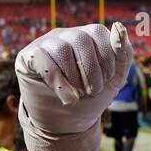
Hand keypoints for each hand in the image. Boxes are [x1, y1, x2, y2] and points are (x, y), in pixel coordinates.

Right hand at [15, 22, 131, 135]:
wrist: (66, 123)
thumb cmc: (91, 97)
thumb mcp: (114, 78)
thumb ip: (123, 53)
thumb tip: (119, 26)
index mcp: (86, 36)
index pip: (98, 32)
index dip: (106, 58)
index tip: (107, 81)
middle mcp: (64, 35)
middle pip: (81, 39)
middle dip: (92, 70)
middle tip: (93, 91)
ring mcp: (45, 44)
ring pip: (62, 49)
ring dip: (75, 77)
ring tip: (80, 95)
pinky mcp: (28, 58)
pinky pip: (42, 59)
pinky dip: (58, 82)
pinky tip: (67, 99)